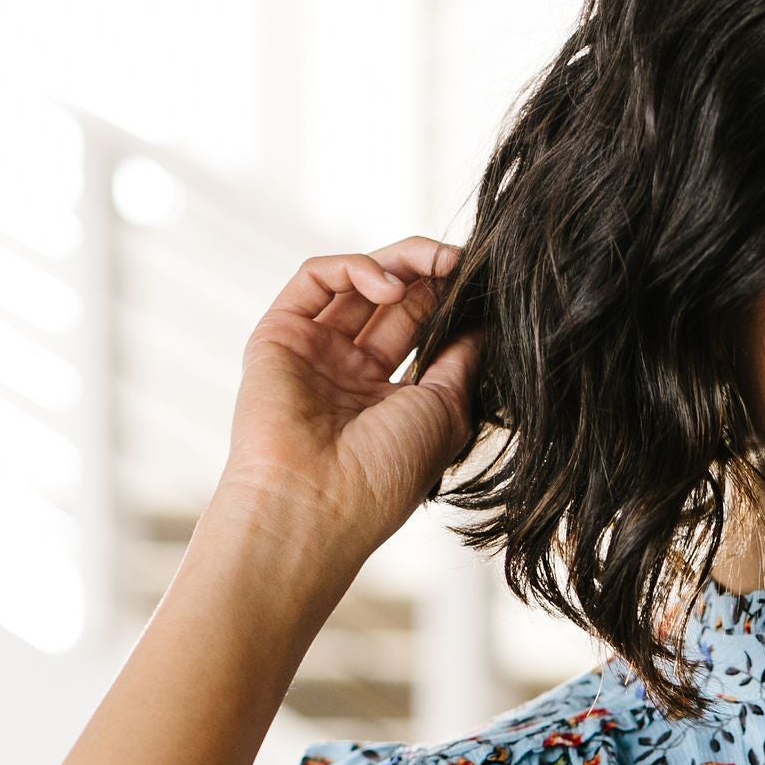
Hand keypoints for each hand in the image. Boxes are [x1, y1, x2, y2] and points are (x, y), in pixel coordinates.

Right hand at [220, 238, 477, 567]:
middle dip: (429, 276)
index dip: (451, 303)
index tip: (483, 283)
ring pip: (357, 282)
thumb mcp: (447, 410)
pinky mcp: (279, 334)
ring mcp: (315, 353)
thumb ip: (463, 358)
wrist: (316, 502)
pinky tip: (390, 287)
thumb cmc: (385, 473)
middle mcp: (351, 374)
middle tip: (459, 262)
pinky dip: (356, 268)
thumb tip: (485, 318)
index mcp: (391, 400)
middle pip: (393, 302)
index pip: (423, 331)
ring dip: (400, 263)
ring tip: (434, 264)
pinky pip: (315, 278)